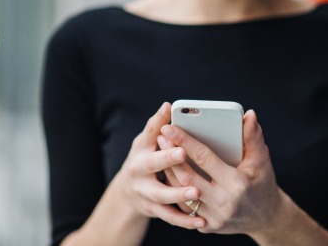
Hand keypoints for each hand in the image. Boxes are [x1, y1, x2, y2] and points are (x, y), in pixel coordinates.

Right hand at [115, 102, 206, 228]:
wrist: (127, 191)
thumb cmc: (145, 158)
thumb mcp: (147, 140)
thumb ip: (158, 124)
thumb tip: (169, 105)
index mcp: (141, 148)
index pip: (150, 135)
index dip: (159, 127)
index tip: (170, 124)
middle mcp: (139, 169)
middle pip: (152, 164)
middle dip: (167, 159)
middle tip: (182, 153)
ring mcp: (144, 191)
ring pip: (161, 194)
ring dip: (178, 193)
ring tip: (196, 192)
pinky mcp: (151, 209)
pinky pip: (168, 216)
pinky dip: (184, 220)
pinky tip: (200, 221)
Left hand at [158, 110, 283, 235]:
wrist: (266, 218)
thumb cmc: (263, 184)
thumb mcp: (262, 160)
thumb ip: (253, 136)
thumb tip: (249, 114)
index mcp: (236, 184)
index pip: (204, 158)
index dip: (185, 141)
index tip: (170, 127)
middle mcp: (223, 203)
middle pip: (187, 176)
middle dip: (170, 155)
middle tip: (161, 137)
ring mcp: (213, 218)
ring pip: (181, 193)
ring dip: (169, 172)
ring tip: (161, 152)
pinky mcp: (206, 227)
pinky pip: (184, 207)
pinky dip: (175, 189)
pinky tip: (169, 174)